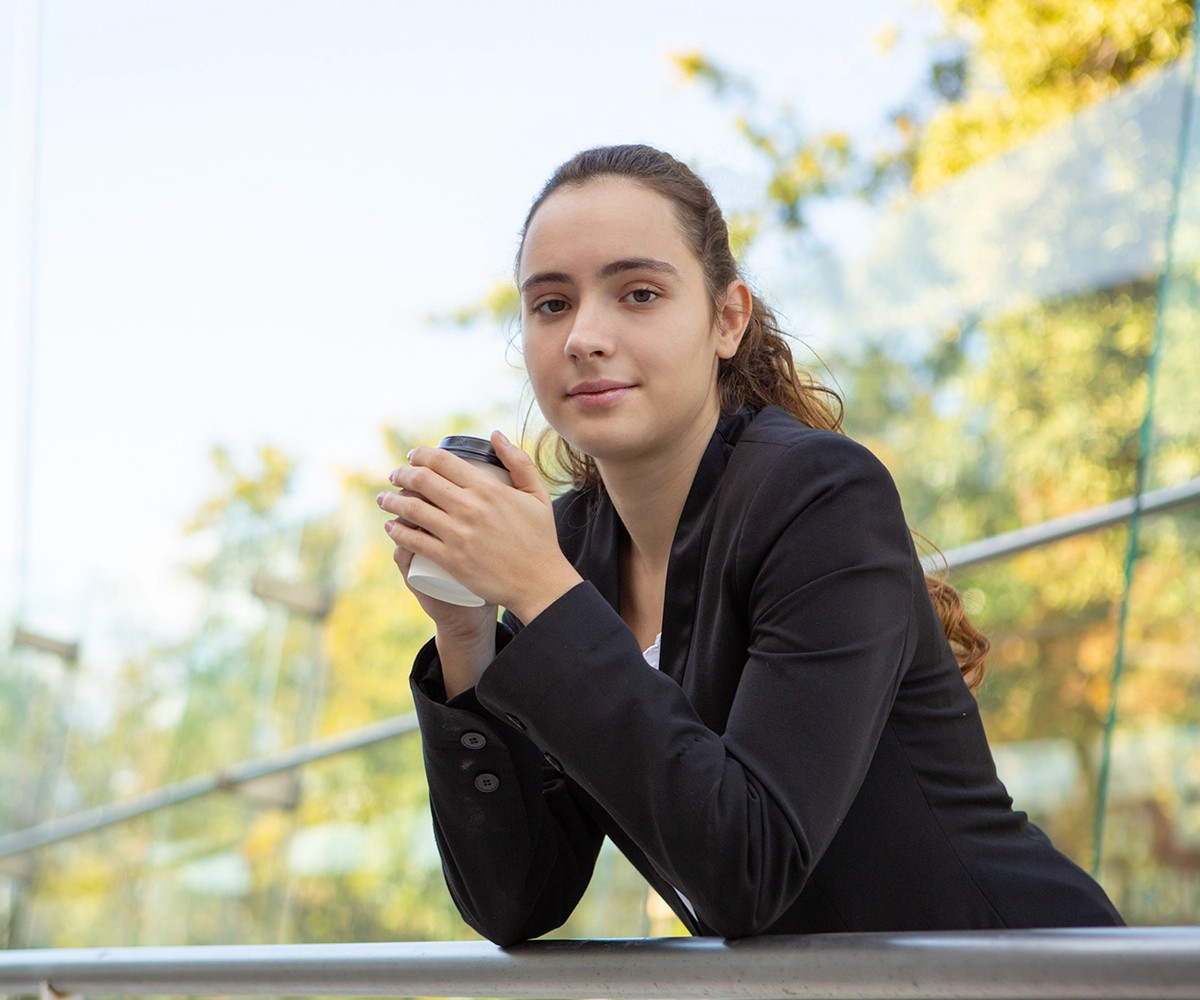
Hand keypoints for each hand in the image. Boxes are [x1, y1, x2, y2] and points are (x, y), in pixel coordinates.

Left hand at [378, 431, 581, 625]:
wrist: (539, 582)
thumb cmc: (540, 538)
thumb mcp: (536, 494)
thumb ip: (518, 461)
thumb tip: (495, 434)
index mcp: (488, 488)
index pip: (442, 461)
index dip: (421, 454)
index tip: (413, 457)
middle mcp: (470, 508)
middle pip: (422, 481)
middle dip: (402, 474)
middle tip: (395, 476)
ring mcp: (458, 534)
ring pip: (412, 509)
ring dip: (391, 501)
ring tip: (384, 499)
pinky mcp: (451, 560)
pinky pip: (414, 541)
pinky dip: (397, 532)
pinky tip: (390, 527)